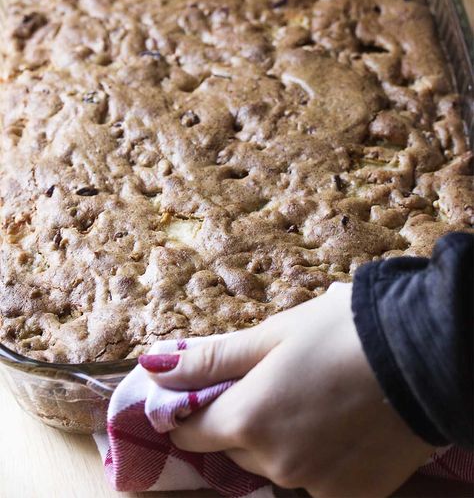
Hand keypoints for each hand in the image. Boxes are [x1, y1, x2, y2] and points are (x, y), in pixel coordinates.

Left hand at [140, 284, 433, 496]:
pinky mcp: (353, 496)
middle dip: (242, 419)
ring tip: (314, 397)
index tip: (205, 393)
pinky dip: (317, 458)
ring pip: (275, 466)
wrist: (421, 352)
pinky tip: (340, 425)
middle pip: (236, 448)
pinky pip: (316, 481)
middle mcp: (275, 463)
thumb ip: (210, 358)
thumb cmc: (339, 332)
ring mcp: (316, 485)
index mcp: (248, 419)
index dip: (191, 411)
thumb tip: (152, 366)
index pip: (191, 431)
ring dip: (280, 440)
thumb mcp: (271, 334)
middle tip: (276, 381)